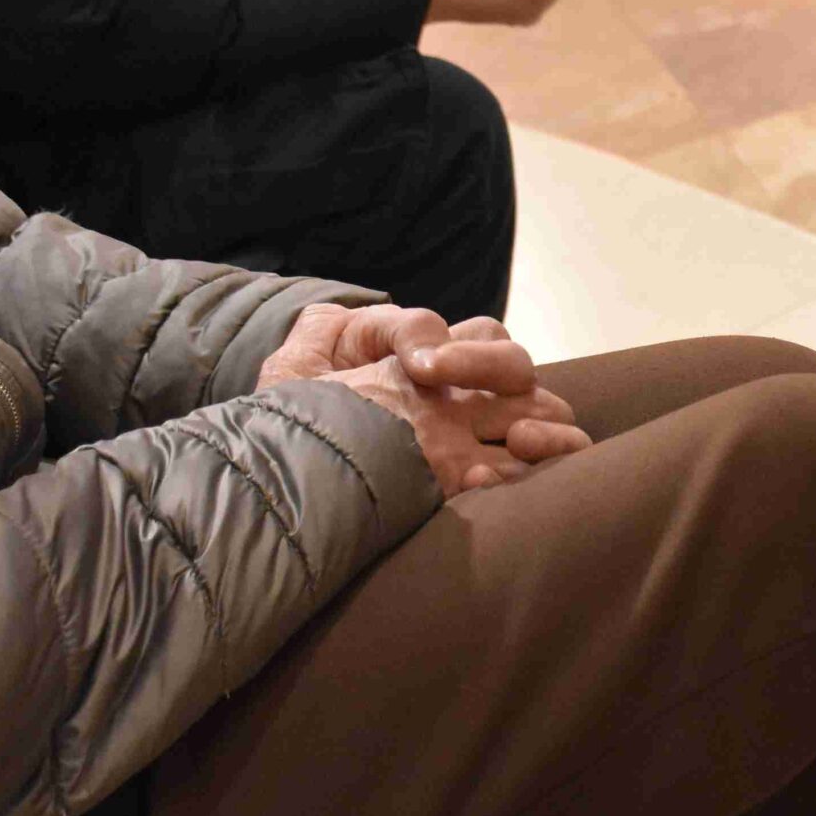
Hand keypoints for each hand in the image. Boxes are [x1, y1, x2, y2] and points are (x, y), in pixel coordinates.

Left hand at [260, 305, 589, 492]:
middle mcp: (458, 401)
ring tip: (520, 441)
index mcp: (433, 360)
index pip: (487, 338)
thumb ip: (369, 326)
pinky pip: (516, 478)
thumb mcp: (316, 350)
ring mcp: (465, 445)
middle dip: (512, 381)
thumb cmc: (294, 406)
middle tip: (483, 393)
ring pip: (542, 422)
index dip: (468, 348)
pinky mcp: (457, 490)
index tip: (422, 370)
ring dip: (545, 429)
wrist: (270, 471)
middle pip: (519, 374)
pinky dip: (519, 477)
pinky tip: (483, 483)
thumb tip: (429, 350)